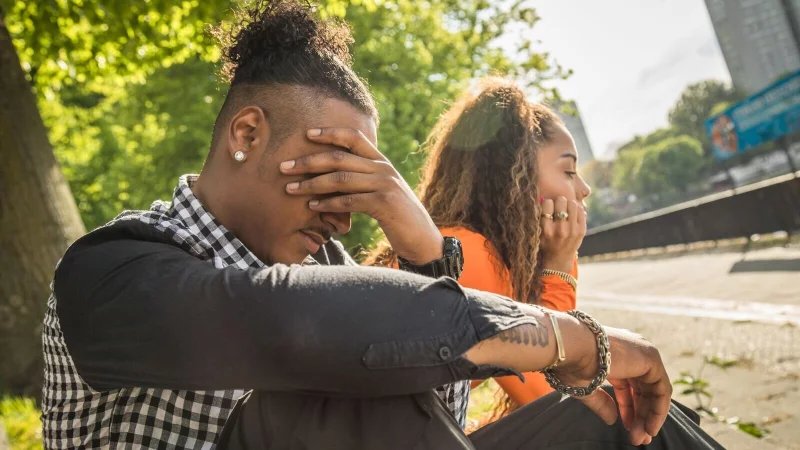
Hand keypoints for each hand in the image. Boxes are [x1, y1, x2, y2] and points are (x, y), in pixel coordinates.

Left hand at [280, 128, 442, 263]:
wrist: (424, 240)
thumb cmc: (397, 218)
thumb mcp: (380, 193)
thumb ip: (362, 181)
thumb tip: (330, 178)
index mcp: (381, 162)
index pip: (354, 137)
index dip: (329, 133)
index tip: (306, 133)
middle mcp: (383, 169)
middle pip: (340, 157)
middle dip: (308, 161)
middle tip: (284, 167)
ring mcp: (385, 185)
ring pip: (341, 179)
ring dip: (312, 184)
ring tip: (291, 190)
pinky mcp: (385, 204)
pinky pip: (350, 201)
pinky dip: (328, 204)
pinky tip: (312, 207)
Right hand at [539, 197, 586, 272]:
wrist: (559, 259)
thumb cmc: (545, 242)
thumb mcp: (537, 232)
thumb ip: (538, 216)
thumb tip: (542, 197)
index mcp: (546, 229)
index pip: (547, 203)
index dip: (547, 203)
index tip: (548, 208)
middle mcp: (560, 229)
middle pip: (561, 201)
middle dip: (558, 202)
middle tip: (558, 207)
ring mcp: (572, 230)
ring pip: (572, 203)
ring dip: (568, 204)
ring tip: (566, 210)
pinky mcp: (582, 230)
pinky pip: (581, 210)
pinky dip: (576, 210)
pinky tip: (572, 215)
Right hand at [556, 326, 670, 445]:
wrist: (570, 348)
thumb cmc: (571, 363)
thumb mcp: (586, 387)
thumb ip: (602, 402)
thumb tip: (612, 420)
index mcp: (615, 353)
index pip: (628, 384)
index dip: (628, 407)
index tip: (627, 428)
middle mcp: (631, 350)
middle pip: (642, 389)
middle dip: (640, 415)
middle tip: (638, 438)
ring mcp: (643, 353)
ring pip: (654, 390)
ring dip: (649, 416)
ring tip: (642, 438)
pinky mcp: (651, 359)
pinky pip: (662, 389)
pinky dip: (658, 410)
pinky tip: (650, 427)